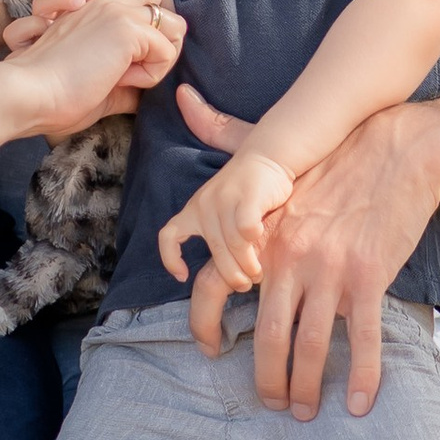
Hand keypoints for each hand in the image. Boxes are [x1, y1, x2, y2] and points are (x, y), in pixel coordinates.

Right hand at [8, 0, 182, 140]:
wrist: (28, 94)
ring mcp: (116, 12)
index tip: (127, 59)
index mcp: (92, 10)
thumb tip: (139, 95)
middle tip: (145, 57)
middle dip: (164, 21)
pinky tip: (118, 81)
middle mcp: (105, 3)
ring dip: (160, 54)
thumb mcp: (89, 81)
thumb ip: (117, 80)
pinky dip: (150, 75)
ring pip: (173, 20)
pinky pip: (166, 50)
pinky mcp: (125, 28)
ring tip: (127, 75)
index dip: (145, 23)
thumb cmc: (50, 95)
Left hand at [158, 143, 297, 298]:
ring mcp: (226, 198)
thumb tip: (222, 265)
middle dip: (228, 273)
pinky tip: (260, 246)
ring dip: (246, 264)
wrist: (270, 153)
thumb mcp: (221, 206)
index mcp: (194, 208)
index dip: (170, 258)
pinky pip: (246, 230)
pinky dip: (253, 242)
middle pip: (213, 249)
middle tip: (243, 285)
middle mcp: (205, 203)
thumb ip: (217, 230)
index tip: (183, 277)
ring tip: (256, 274)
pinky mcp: (248, 196)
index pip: (168, 235)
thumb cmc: (249, 189)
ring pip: (233, 243)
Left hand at [182, 84, 438, 419]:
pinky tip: (361, 403)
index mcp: (261, 235)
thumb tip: (186, 102)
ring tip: (307, 411)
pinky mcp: (369, 278)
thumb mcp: (273, 147)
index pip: (212, 288)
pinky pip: (362, 340)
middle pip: (267, 337)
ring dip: (308, 387)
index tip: (212, 351)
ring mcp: (330, 271)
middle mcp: (288, 258)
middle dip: (269, 380)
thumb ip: (225, 135)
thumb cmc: (337, 153)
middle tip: (274, 404)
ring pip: (311, 347)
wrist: (400, 149)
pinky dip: (362, 377)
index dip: (205, 327)